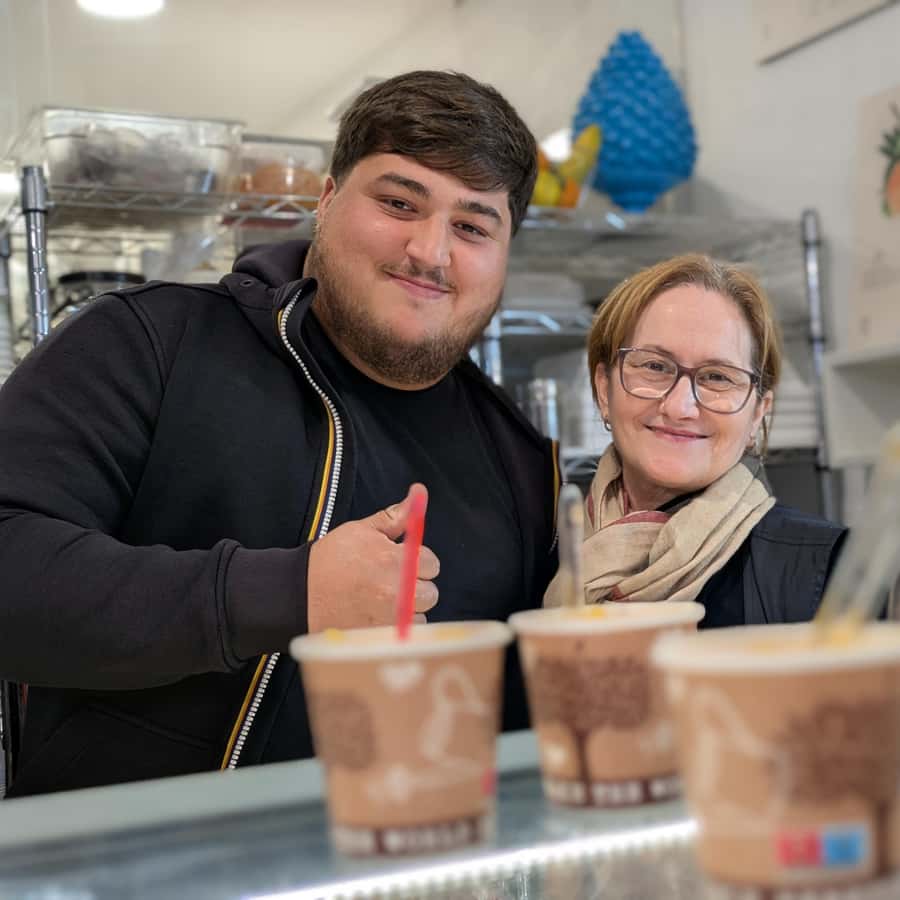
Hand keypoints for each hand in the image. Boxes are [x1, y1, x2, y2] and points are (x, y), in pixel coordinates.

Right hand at [306, 484, 439, 631]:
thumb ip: (396, 516)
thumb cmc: (331, 559)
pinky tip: (376, 617)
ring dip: (407, 609)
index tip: (398, 562)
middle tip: (390, 582)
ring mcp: (389, 618)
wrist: (299, 594)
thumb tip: (419, 492)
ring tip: (379, 601)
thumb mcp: (362, 530)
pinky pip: (403, 634)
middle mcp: (397, 591)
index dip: (417, 560)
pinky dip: (395, 627)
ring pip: (419, 615)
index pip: (431, 563)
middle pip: (430, 593)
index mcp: (395, 560)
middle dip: (415, 586)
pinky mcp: (380, 637)